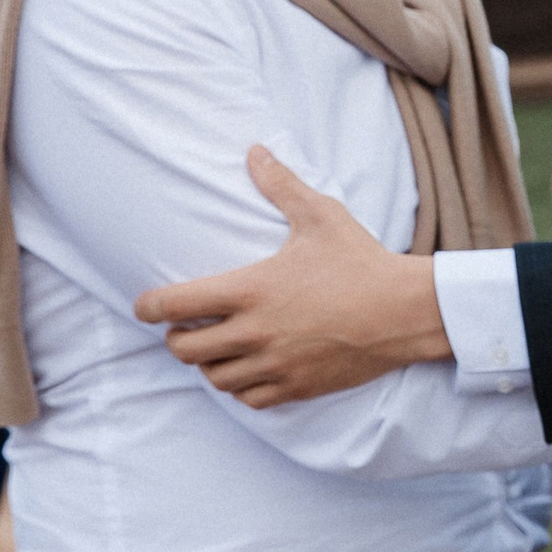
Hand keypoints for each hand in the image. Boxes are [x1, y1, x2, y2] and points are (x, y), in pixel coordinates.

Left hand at [132, 146, 450, 405]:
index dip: (148, 307)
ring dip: (209, 364)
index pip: (174, 305)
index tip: (146, 306)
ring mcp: (274, 364)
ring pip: (214, 378)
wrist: (405, 311)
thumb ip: (281, 186)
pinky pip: (248, 399)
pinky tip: (250, 370)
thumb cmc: (362, 261)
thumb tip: (255, 151)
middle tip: (187, 325)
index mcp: (250, 290)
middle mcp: (254, 332)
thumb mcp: (321, 216)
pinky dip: (241, 388)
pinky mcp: (296, 387)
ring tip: (218, 348)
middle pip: (184, 350)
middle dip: (177, 337)